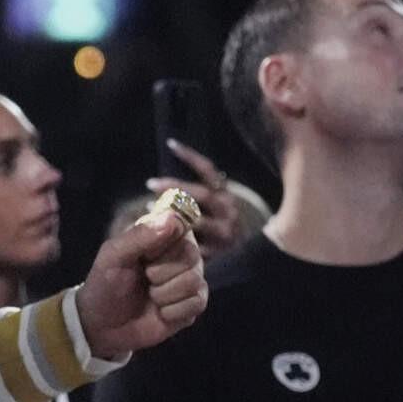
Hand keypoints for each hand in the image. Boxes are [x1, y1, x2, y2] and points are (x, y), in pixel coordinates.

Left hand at [76, 210, 208, 358]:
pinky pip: (196, 304)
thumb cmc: (106, 284)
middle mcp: (182, 252)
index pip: (181, 225)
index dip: (162, 243)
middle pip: (191, 254)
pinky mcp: (194, 304)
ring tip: (150, 295)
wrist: (104, 325)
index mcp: (162, 232)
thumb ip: (140, 235)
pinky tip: (159, 311)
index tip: (145, 255)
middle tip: (144, 277)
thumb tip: (172, 217)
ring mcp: (190, 278)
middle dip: (159, 272)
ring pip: (194, 280)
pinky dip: (171, 312)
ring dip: (163, 294)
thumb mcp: (113, 256)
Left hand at [145, 139, 249, 259]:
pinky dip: (177, 242)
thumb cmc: (221, 228)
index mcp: (225, 194)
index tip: (170, 144)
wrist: (252, 257)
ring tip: (150, 211)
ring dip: (173, 216)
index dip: (190, 156)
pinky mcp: (221, 254)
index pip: (208, 170)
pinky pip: (197, 247)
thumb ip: (197, 194)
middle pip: (201, 194)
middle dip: (174, 187)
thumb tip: (167, 177)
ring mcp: (226, 233)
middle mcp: (229, 210)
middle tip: (150, 182)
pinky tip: (160, 241)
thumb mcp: (216, 206)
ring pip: (198, 221)